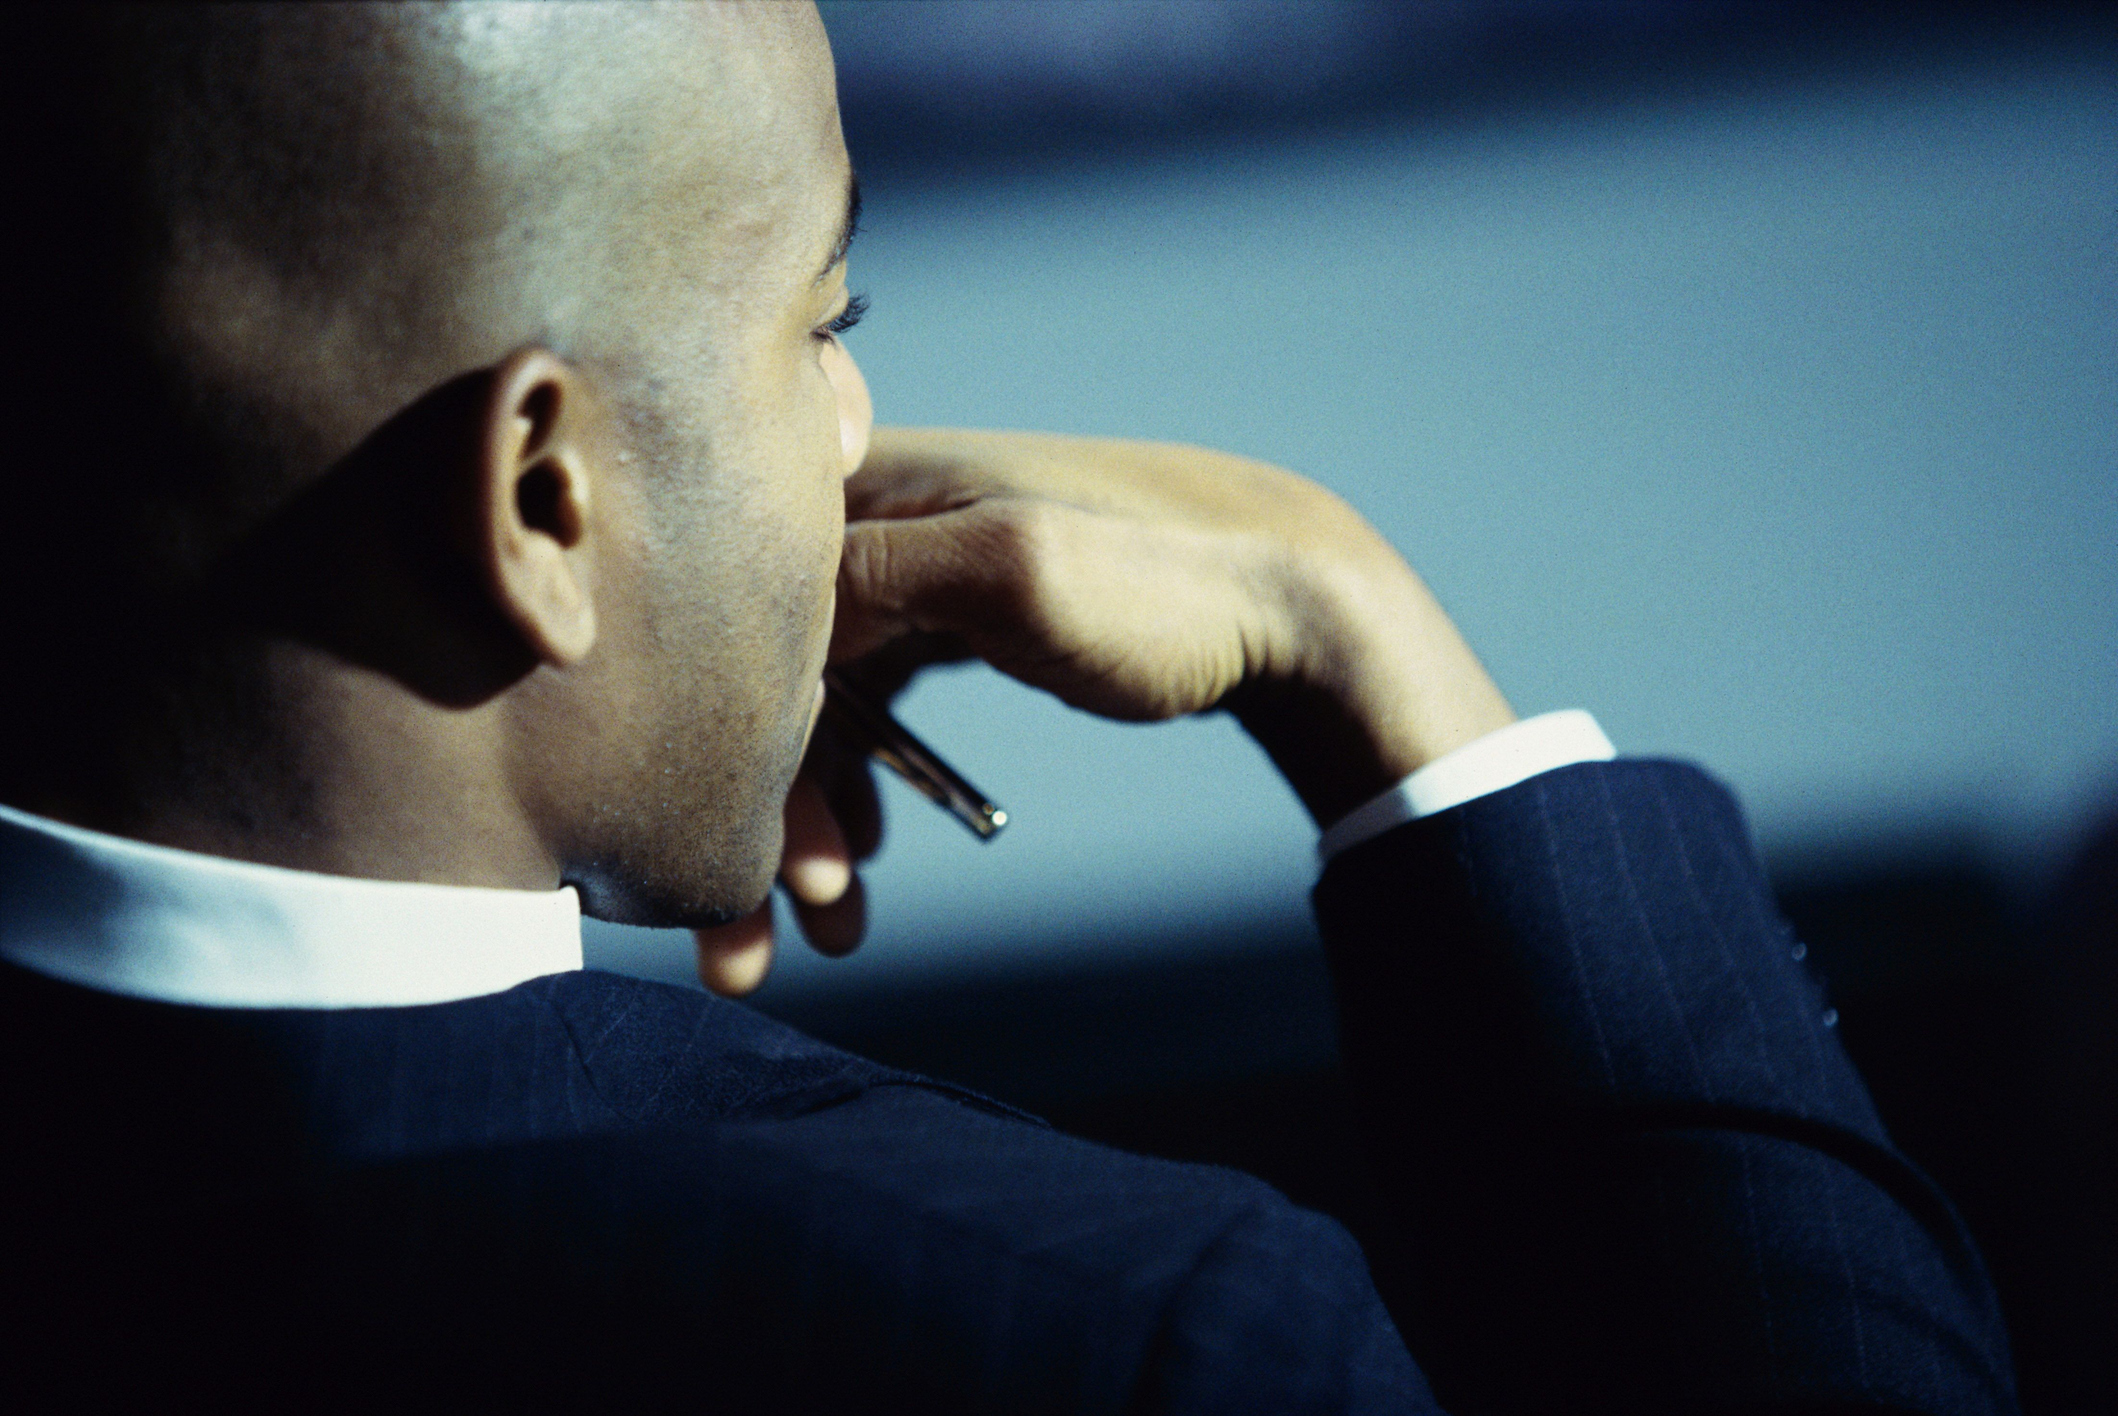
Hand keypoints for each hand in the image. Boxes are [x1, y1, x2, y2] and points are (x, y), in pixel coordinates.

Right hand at [697, 427, 1514, 994]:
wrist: (1296, 600)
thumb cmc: (1164, 580)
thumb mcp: (1013, 570)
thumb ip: (872, 576)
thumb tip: (750, 613)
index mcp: (861, 483)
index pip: (735, 617)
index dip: (717, 750)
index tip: (720, 872)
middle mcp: (867, 518)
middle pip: (764, 678)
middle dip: (758, 819)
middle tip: (756, 950)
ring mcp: (910, 570)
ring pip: (813, 704)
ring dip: (807, 821)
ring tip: (834, 926)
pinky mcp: (950, 614)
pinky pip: (866, 705)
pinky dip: (859, 786)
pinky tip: (865, 860)